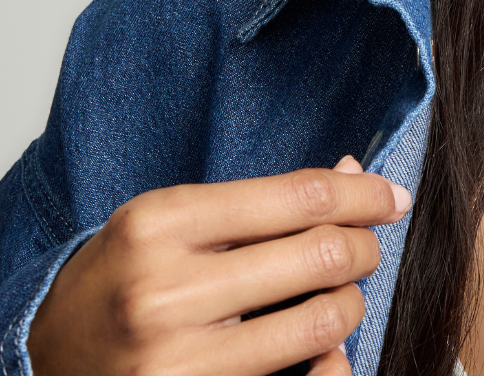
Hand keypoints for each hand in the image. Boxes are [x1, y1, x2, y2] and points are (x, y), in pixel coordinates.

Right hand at [27, 155, 410, 375]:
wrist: (45, 357)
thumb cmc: (119, 277)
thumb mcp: (170, 219)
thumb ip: (256, 201)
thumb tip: (349, 174)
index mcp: (161, 222)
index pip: (298, 196)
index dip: (361, 194)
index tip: (391, 196)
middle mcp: (168, 291)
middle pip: (319, 255)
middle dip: (363, 248)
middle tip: (365, 246)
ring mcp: (178, 360)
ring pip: (319, 322)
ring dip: (348, 304)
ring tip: (337, 295)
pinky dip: (327, 362)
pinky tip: (322, 348)